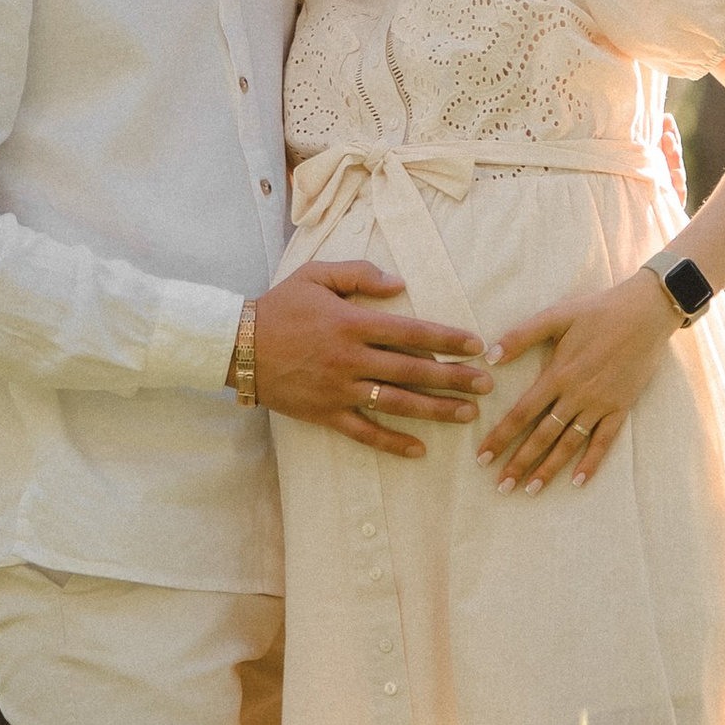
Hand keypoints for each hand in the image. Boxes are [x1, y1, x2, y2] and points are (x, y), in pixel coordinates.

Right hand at [249, 259, 493, 459]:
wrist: (237, 345)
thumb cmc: (280, 306)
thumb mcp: (316, 275)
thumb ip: (360, 274)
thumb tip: (400, 283)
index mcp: (353, 323)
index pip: (413, 332)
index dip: (448, 339)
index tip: (477, 346)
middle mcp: (351, 359)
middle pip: (414, 371)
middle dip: (455, 378)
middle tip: (487, 385)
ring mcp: (339, 390)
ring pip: (397, 403)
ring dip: (435, 410)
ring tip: (467, 415)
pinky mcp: (325, 414)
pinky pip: (365, 433)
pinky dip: (392, 443)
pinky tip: (419, 450)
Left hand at [478, 272, 676, 491]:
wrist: (646, 313)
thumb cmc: (598, 311)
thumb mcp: (557, 316)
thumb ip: (522, 336)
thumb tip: (489, 357)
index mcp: (558, 374)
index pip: (522, 413)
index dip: (501, 436)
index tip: (483, 457)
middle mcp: (576, 395)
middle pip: (542, 436)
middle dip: (520, 462)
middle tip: (501, 487)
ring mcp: (600, 404)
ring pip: (569, 444)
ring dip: (549, 468)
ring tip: (531, 490)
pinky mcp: (621, 407)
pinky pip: (604, 441)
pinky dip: (592, 462)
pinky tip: (578, 481)